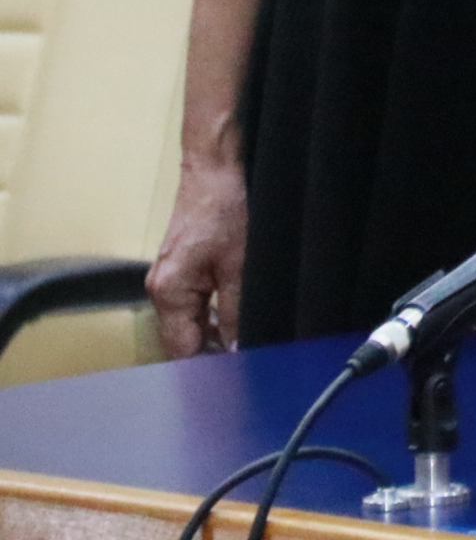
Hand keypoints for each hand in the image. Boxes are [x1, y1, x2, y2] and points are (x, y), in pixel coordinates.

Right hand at [147, 155, 249, 356]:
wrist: (213, 172)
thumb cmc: (223, 210)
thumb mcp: (239, 266)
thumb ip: (236, 311)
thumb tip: (237, 347)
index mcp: (169, 292)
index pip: (182, 347)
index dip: (207, 362)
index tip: (233, 372)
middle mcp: (160, 289)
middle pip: (182, 336)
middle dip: (211, 348)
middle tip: (246, 355)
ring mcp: (167, 279)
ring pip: (188, 320)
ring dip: (213, 330)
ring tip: (243, 337)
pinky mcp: (178, 269)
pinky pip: (191, 302)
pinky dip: (210, 311)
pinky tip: (234, 312)